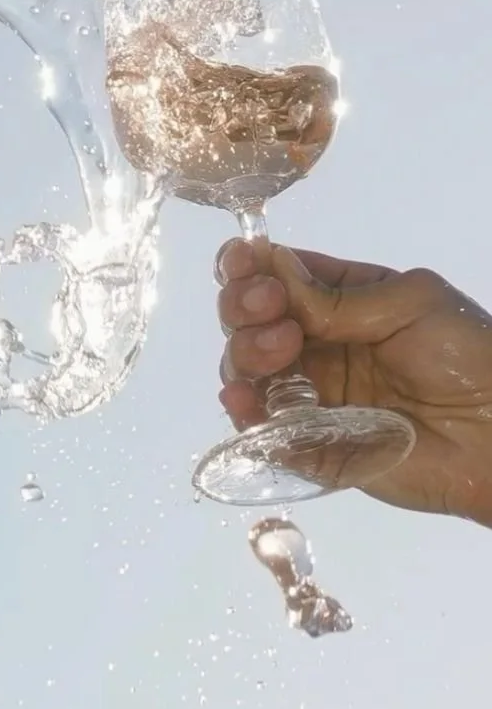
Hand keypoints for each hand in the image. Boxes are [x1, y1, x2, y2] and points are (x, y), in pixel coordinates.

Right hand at [216, 241, 491, 525]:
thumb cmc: (465, 354)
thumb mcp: (409, 302)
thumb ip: (336, 297)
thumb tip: (271, 269)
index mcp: (339, 300)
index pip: (277, 276)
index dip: (249, 266)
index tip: (244, 263)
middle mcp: (316, 345)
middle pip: (248, 320)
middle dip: (243, 307)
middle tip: (270, 310)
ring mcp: (310, 395)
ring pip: (246, 370)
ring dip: (245, 353)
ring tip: (279, 352)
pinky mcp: (310, 444)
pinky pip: (262, 430)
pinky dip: (244, 412)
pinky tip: (246, 398)